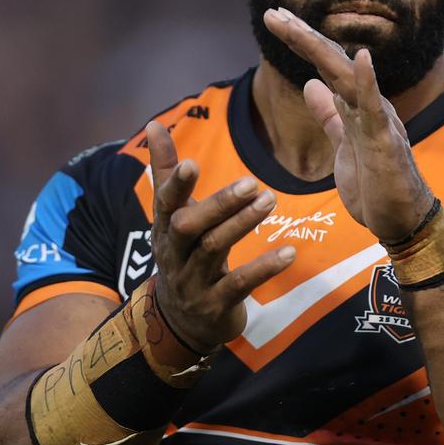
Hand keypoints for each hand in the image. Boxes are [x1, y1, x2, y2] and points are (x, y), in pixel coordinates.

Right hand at [145, 121, 296, 353]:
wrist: (181, 321)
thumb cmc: (183, 254)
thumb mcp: (171, 215)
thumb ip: (166, 170)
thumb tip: (154, 123)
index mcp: (163, 228)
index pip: (166, 203)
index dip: (177, 184)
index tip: (193, 163)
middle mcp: (174, 254)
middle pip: (189, 226)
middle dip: (219, 204)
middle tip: (253, 182)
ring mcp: (193, 282)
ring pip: (214, 250)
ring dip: (243, 224)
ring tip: (271, 201)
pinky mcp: (216, 305)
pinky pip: (239, 284)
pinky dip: (264, 267)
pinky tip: (289, 252)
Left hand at [262, 7, 435, 241]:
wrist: (403, 220)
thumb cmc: (376, 184)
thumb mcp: (342, 144)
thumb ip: (329, 114)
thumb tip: (310, 84)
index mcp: (355, 105)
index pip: (324, 65)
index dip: (300, 42)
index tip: (275, 19)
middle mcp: (368, 104)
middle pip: (331, 62)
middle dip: (301, 36)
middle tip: (272, 13)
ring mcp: (378, 120)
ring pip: (346, 77)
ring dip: (320, 50)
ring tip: (296, 26)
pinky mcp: (385, 141)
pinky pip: (376, 108)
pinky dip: (369, 82)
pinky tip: (363, 57)